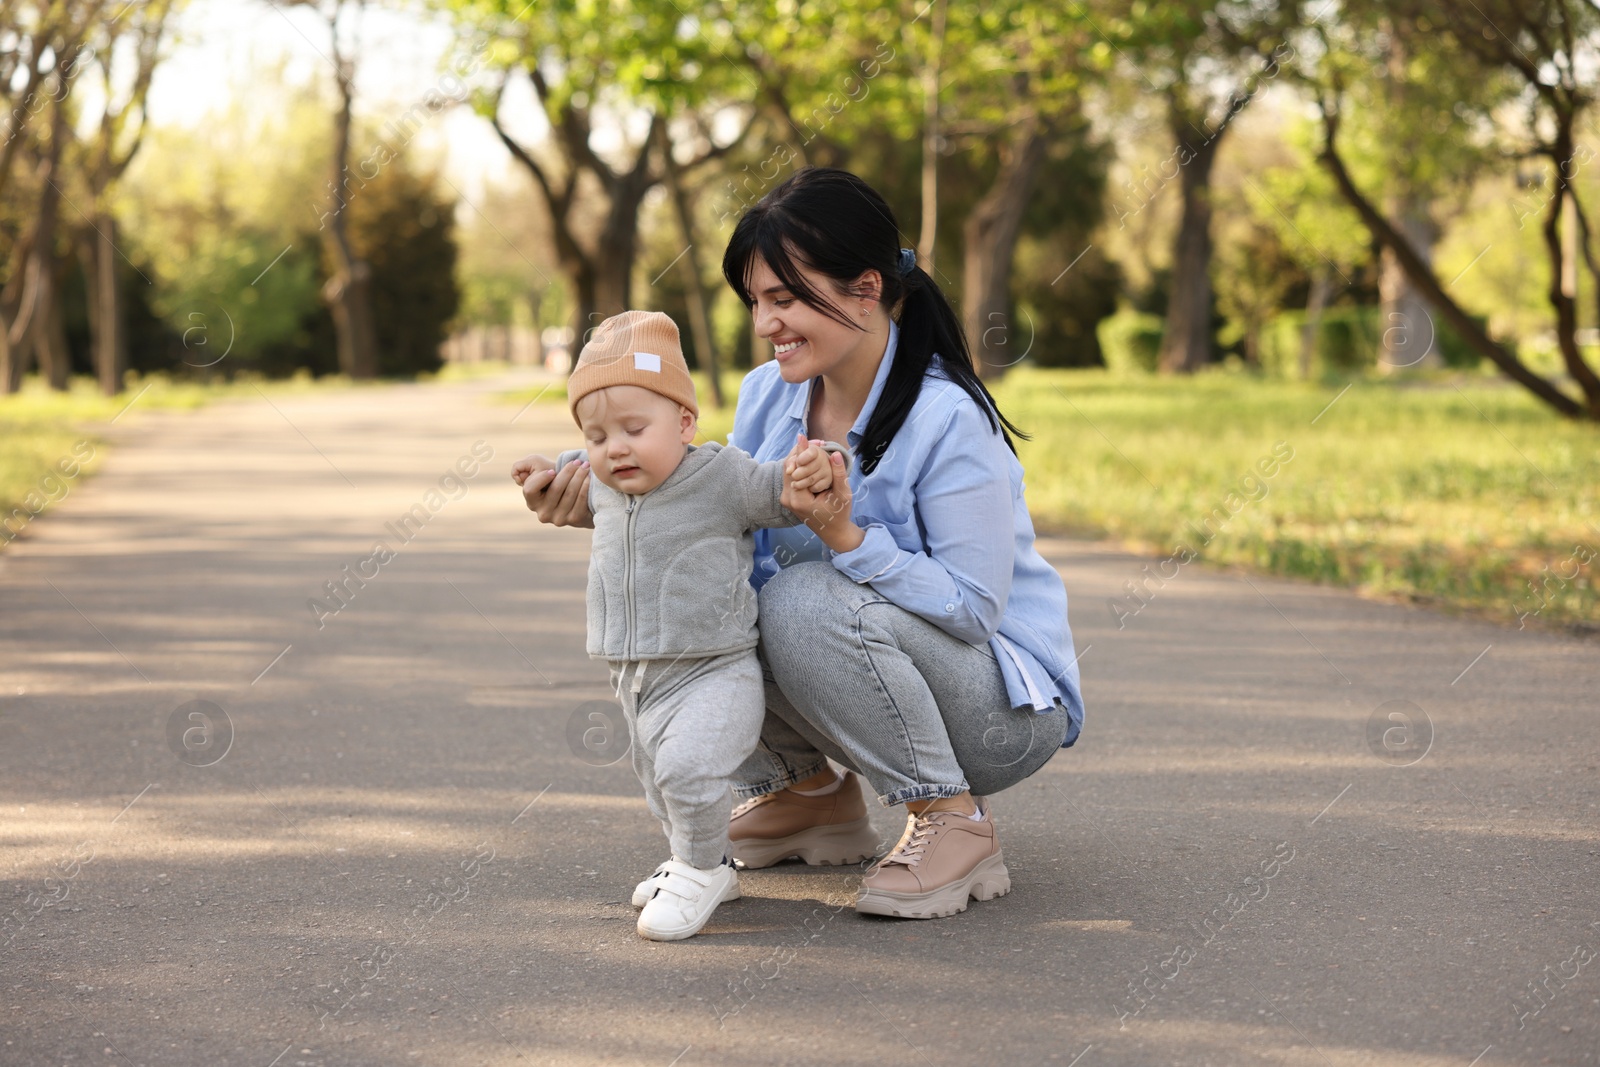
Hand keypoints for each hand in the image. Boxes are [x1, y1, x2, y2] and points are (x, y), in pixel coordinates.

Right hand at [513, 453, 594, 527]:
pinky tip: (589, 478)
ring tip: (585, 466)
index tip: (552, 471)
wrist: (576, 494)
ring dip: (579, 476)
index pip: (530, 490)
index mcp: (532, 502)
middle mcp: (543, 513)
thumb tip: (517, 473)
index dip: (540, 479)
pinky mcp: (574, 520)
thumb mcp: (537, 468)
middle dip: (567, 472)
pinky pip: (580, 501)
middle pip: (555, 489)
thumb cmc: (554, 477)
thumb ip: (522, 466)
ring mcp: (558, 519)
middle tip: (578, 462)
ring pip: (569, 493)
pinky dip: (585, 487)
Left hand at [780, 433, 859, 550]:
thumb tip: (835, 454)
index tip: (802, 436)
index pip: (795, 469)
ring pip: (788, 471)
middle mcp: (788, 499)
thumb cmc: (839, 515)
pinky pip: (790, 477)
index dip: (800, 452)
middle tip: (808, 439)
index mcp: (799, 500)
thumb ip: (839, 474)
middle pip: (788, 468)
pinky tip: (806, 457)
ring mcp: (786, 499)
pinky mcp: (788, 498)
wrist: (832, 532)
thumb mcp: (843, 495)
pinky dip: (797, 466)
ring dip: (797, 458)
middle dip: (798, 452)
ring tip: (808, 445)